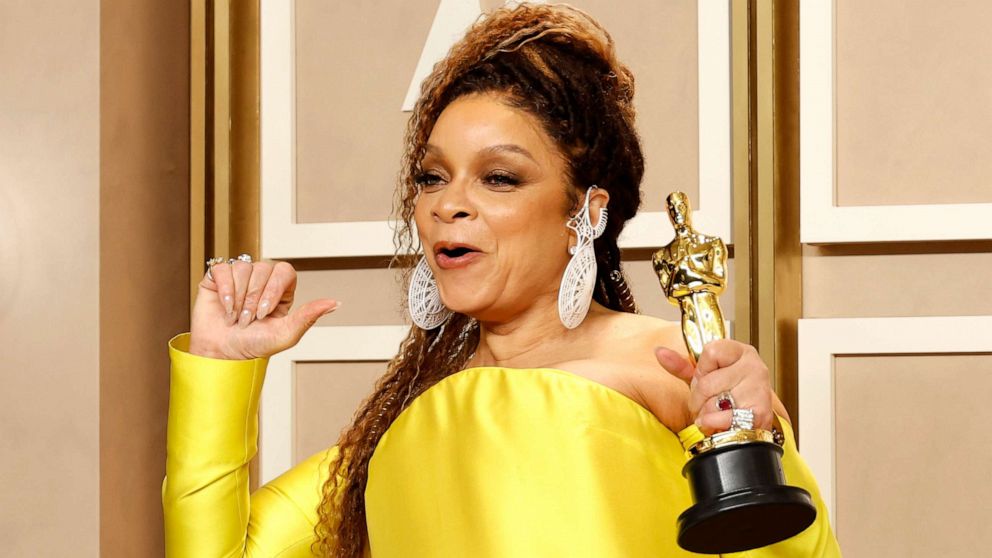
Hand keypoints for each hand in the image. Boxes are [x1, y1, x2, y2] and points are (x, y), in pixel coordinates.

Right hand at [188, 259, 337, 359]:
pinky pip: (222, 270)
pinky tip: (225, 307)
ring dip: (238, 298)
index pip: (284, 271)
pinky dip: (224, 290)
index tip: (265, 311)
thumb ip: (309, 316)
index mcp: (281, 291)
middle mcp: (261, 281)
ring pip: (242, 268)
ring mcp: (240, 278)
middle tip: (249, 320)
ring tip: (236, 317)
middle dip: (254, 299)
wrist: (223, 355)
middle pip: (262, 269)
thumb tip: (335, 303)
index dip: (274, 287)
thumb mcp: (285, 334)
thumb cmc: (254, 346)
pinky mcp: (218, 279)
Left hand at [654, 339, 773, 435]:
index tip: (707, 378)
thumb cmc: (726, 395)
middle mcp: (754, 366)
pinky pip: (723, 418)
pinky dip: (714, 424)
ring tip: (715, 413)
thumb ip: (681, 365)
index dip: (702, 370)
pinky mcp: (760, 413)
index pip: (711, 351)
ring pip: (714, 403)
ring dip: (707, 414)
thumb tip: (659, 351)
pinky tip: (718, 423)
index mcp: (739, 352)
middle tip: (708, 402)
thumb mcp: (703, 376)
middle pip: (707, 382)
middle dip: (699, 398)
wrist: (748, 422)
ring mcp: (759, 389)